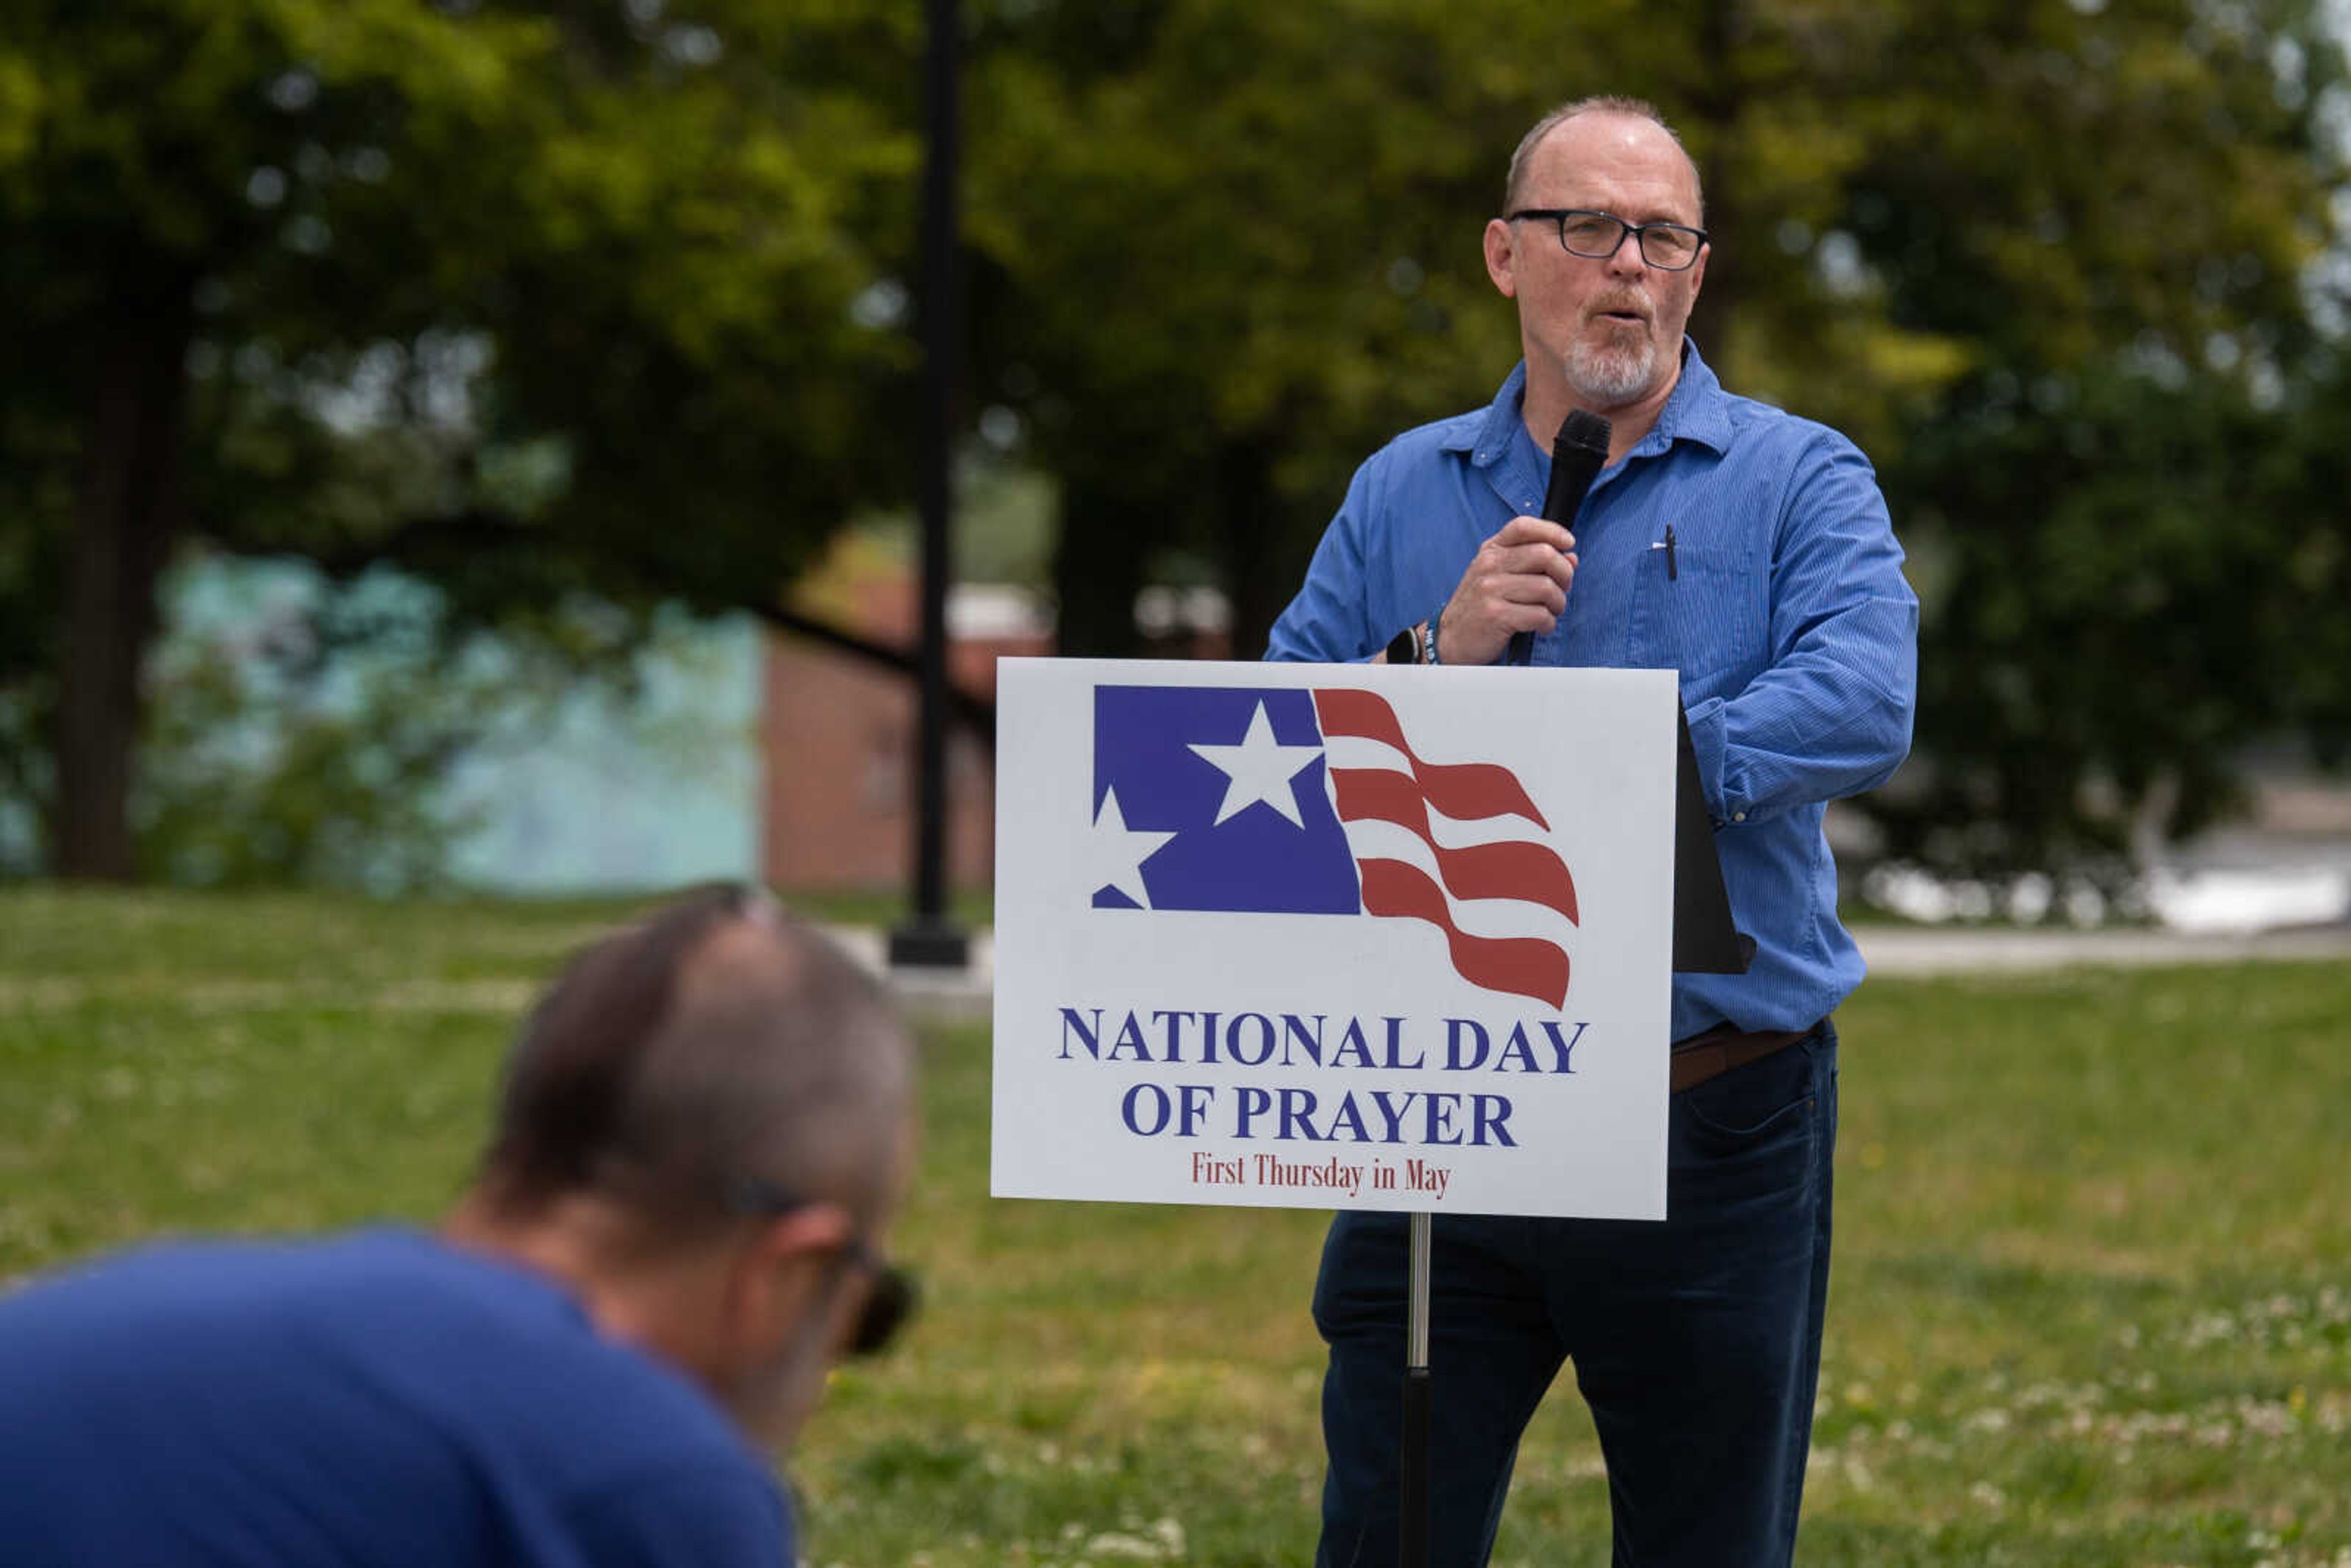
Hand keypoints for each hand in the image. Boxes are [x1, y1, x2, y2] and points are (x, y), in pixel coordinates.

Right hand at [1435, 516, 1576, 665]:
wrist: (1452, 638)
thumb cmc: (1481, 606)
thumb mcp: (1499, 576)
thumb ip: (1533, 563)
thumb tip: (1571, 558)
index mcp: (1491, 551)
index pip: (1524, 526)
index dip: (1552, 531)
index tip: (1568, 544)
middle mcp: (1489, 565)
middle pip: (1544, 555)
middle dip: (1564, 574)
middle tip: (1563, 588)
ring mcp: (1491, 589)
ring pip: (1546, 588)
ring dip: (1558, 603)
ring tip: (1551, 611)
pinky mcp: (1496, 615)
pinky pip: (1540, 615)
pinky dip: (1548, 623)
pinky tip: (1540, 626)